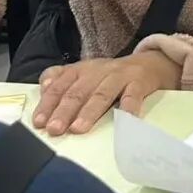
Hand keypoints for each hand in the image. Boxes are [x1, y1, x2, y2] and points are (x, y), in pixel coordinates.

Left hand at [32, 51, 181, 136]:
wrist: (152, 63)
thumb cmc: (112, 76)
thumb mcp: (87, 73)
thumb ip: (63, 79)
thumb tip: (44, 88)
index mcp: (83, 69)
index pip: (61, 85)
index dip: (49, 103)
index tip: (39, 123)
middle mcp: (99, 70)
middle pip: (79, 90)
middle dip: (64, 110)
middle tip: (55, 129)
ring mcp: (120, 75)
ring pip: (102, 93)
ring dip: (89, 111)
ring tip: (78, 128)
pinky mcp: (140, 82)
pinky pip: (133, 95)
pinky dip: (128, 108)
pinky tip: (123, 120)